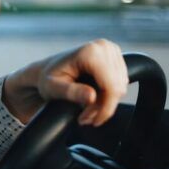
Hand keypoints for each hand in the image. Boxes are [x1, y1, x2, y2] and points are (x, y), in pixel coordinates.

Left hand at [3, 39, 128, 126]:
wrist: (48, 69)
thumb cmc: (48, 78)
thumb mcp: (53, 88)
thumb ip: (72, 92)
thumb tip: (91, 97)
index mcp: (90, 52)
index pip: (111, 86)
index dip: (105, 108)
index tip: (92, 120)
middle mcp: (103, 47)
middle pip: (117, 88)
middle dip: (103, 107)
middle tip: (85, 117)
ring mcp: (111, 50)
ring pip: (120, 87)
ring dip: (105, 103)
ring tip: (86, 109)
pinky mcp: (115, 56)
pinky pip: (120, 83)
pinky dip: (108, 95)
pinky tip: (92, 99)